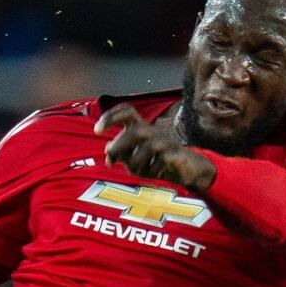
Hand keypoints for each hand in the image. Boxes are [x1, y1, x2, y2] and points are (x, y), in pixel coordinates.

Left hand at [94, 103, 215, 191]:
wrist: (188, 168)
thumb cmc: (158, 160)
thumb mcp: (136, 157)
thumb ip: (122, 153)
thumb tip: (109, 152)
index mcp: (142, 127)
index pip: (127, 111)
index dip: (111, 116)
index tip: (97, 130)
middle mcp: (153, 131)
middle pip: (135, 131)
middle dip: (119, 146)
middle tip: (110, 162)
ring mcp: (165, 141)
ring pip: (145, 149)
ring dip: (136, 165)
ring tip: (137, 172)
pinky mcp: (175, 154)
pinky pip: (159, 163)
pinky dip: (151, 172)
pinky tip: (153, 174)